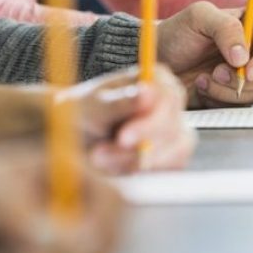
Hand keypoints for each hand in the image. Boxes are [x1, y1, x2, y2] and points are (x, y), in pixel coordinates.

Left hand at [63, 67, 196, 173]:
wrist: (76, 138)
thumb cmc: (84, 115)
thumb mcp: (92, 108)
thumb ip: (118, 102)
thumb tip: (145, 93)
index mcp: (157, 79)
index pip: (167, 99)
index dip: (148, 122)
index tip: (123, 139)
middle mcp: (171, 103)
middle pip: (172, 129)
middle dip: (136, 148)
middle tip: (100, 156)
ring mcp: (176, 130)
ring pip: (173, 152)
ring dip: (133, 163)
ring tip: (99, 159)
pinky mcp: (173, 156)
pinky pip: (168, 170)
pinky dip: (141, 173)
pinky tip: (115, 167)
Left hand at [156, 1, 252, 108]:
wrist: (159, 59)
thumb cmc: (177, 33)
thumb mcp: (198, 17)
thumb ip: (226, 27)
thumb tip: (244, 57)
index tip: (249, 69)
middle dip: (248, 79)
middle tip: (216, 73)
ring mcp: (250, 74)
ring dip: (229, 90)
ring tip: (202, 78)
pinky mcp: (238, 94)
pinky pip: (243, 105)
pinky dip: (221, 100)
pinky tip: (202, 87)